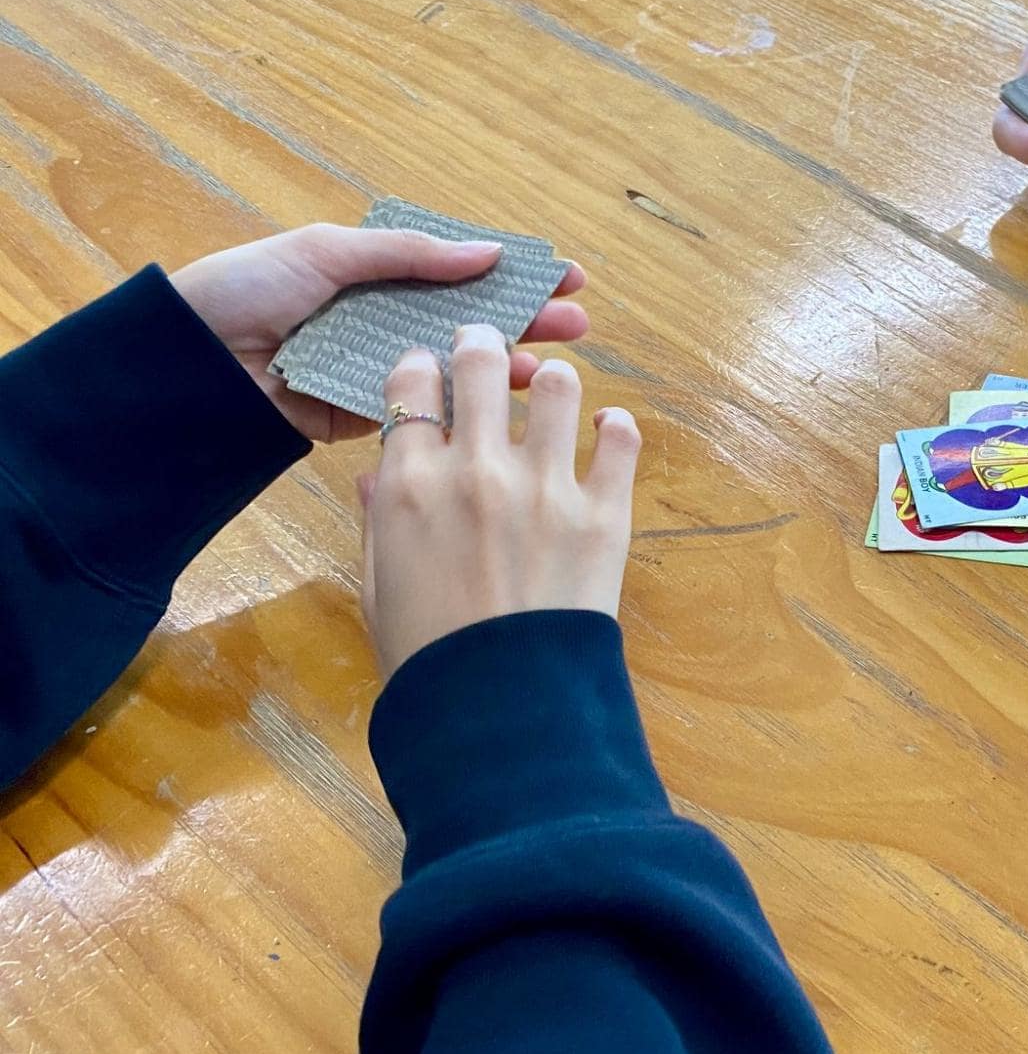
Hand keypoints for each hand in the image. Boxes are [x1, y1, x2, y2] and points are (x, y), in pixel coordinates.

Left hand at [170, 223, 588, 442]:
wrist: (182, 363)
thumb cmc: (243, 290)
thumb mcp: (327, 252)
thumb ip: (408, 254)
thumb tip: (488, 251)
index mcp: (372, 273)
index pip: (457, 269)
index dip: (512, 272)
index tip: (565, 276)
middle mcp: (380, 320)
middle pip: (468, 319)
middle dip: (526, 320)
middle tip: (577, 325)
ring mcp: (375, 370)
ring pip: (456, 367)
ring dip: (506, 366)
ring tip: (551, 368)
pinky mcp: (362, 417)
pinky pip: (423, 410)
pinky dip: (465, 407)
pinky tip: (505, 405)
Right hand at [359, 326, 640, 673]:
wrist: (502, 708)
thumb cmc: (430, 655)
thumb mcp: (378, 587)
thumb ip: (379, 522)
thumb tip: (378, 476)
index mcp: (410, 485)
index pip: (412, 385)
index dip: (421, 368)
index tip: (432, 370)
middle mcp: (477, 470)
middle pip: (482, 364)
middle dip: (483, 345)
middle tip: (489, 347)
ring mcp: (546, 487)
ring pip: (560, 387)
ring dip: (555, 382)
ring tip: (555, 392)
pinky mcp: (603, 513)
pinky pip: (621, 439)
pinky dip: (616, 427)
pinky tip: (607, 431)